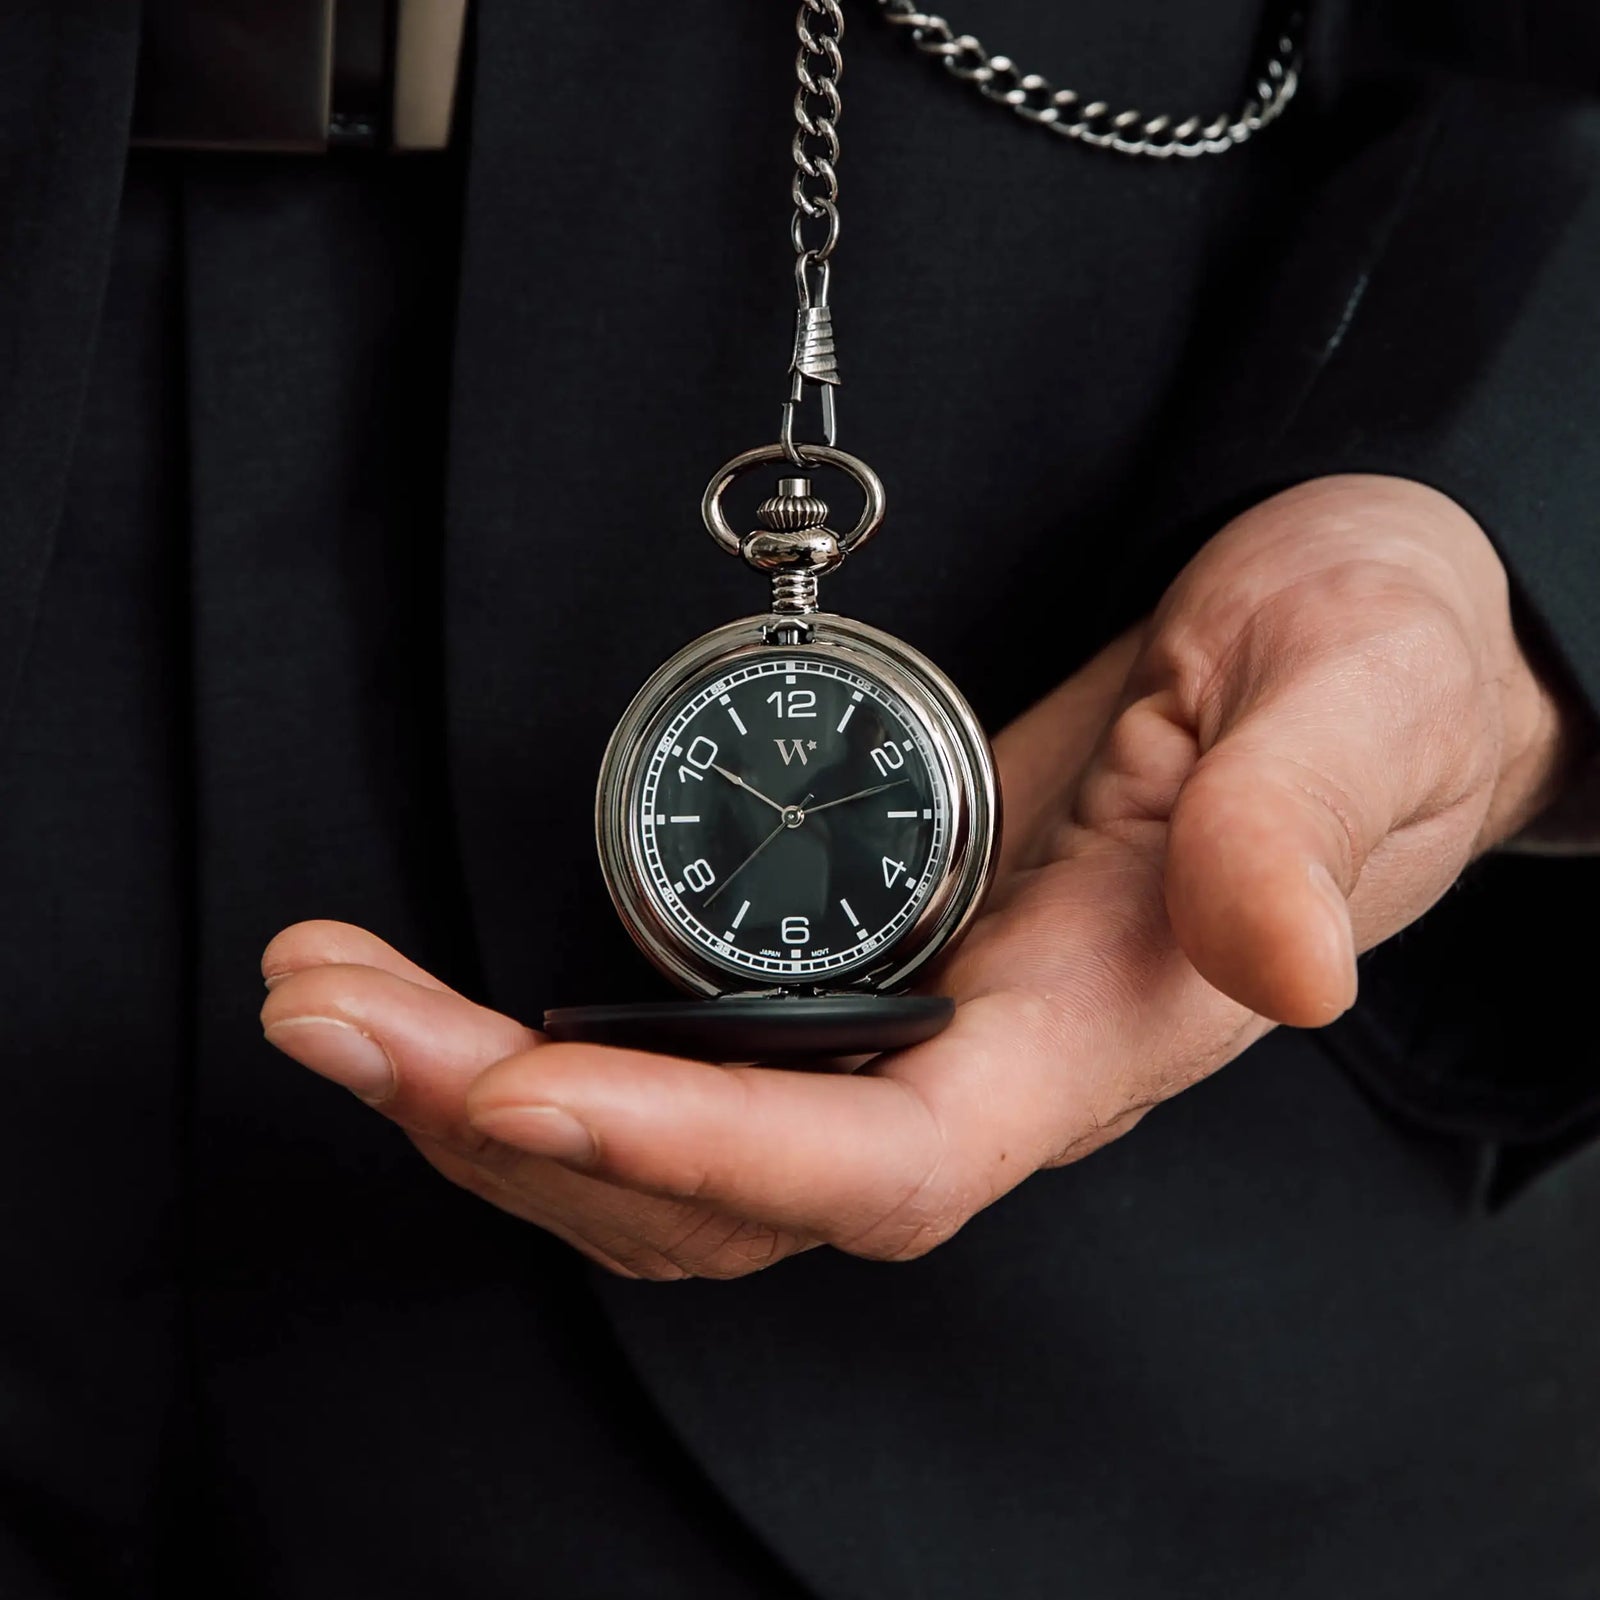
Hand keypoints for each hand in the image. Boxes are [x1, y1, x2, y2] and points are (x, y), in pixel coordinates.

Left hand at [261, 476, 1576, 1279]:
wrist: (1346, 664)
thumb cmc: (1366, 674)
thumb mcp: (1353, 699)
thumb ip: (1301, 825)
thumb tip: (1287, 969)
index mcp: (1094, 1032)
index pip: (884, 1162)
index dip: (700, 1147)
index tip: (511, 1080)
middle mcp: (987, 1064)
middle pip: (726, 1189)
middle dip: (507, 1128)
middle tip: (326, 1013)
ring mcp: (917, 1024)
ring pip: (679, 1149)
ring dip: (485, 1100)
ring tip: (330, 1002)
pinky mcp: (867, 959)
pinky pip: (688, 1064)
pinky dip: (548, 1047)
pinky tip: (449, 999)